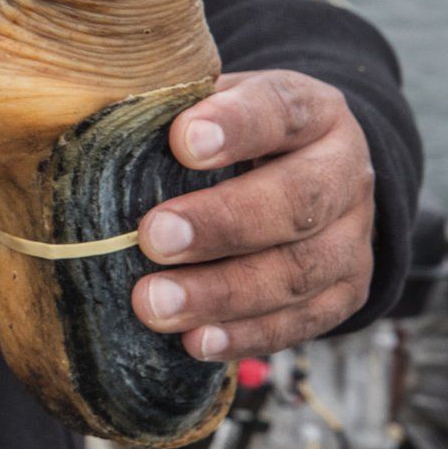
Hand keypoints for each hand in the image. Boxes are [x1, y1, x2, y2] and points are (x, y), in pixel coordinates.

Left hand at [130, 70, 376, 362]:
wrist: (307, 176)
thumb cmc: (234, 139)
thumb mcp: (213, 107)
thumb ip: (171, 112)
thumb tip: (96, 128)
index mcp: (313, 112)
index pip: (281, 109)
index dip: (237, 125)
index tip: (182, 141)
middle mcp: (345, 173)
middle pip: (298, 200)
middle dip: (223, 223)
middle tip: (154, 238)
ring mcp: (352, 239)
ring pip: (297, 271)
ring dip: (222, 294)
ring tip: (155, 305)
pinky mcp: (345, 294)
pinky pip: (300, 323)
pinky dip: (246, 336)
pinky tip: (196, 341)